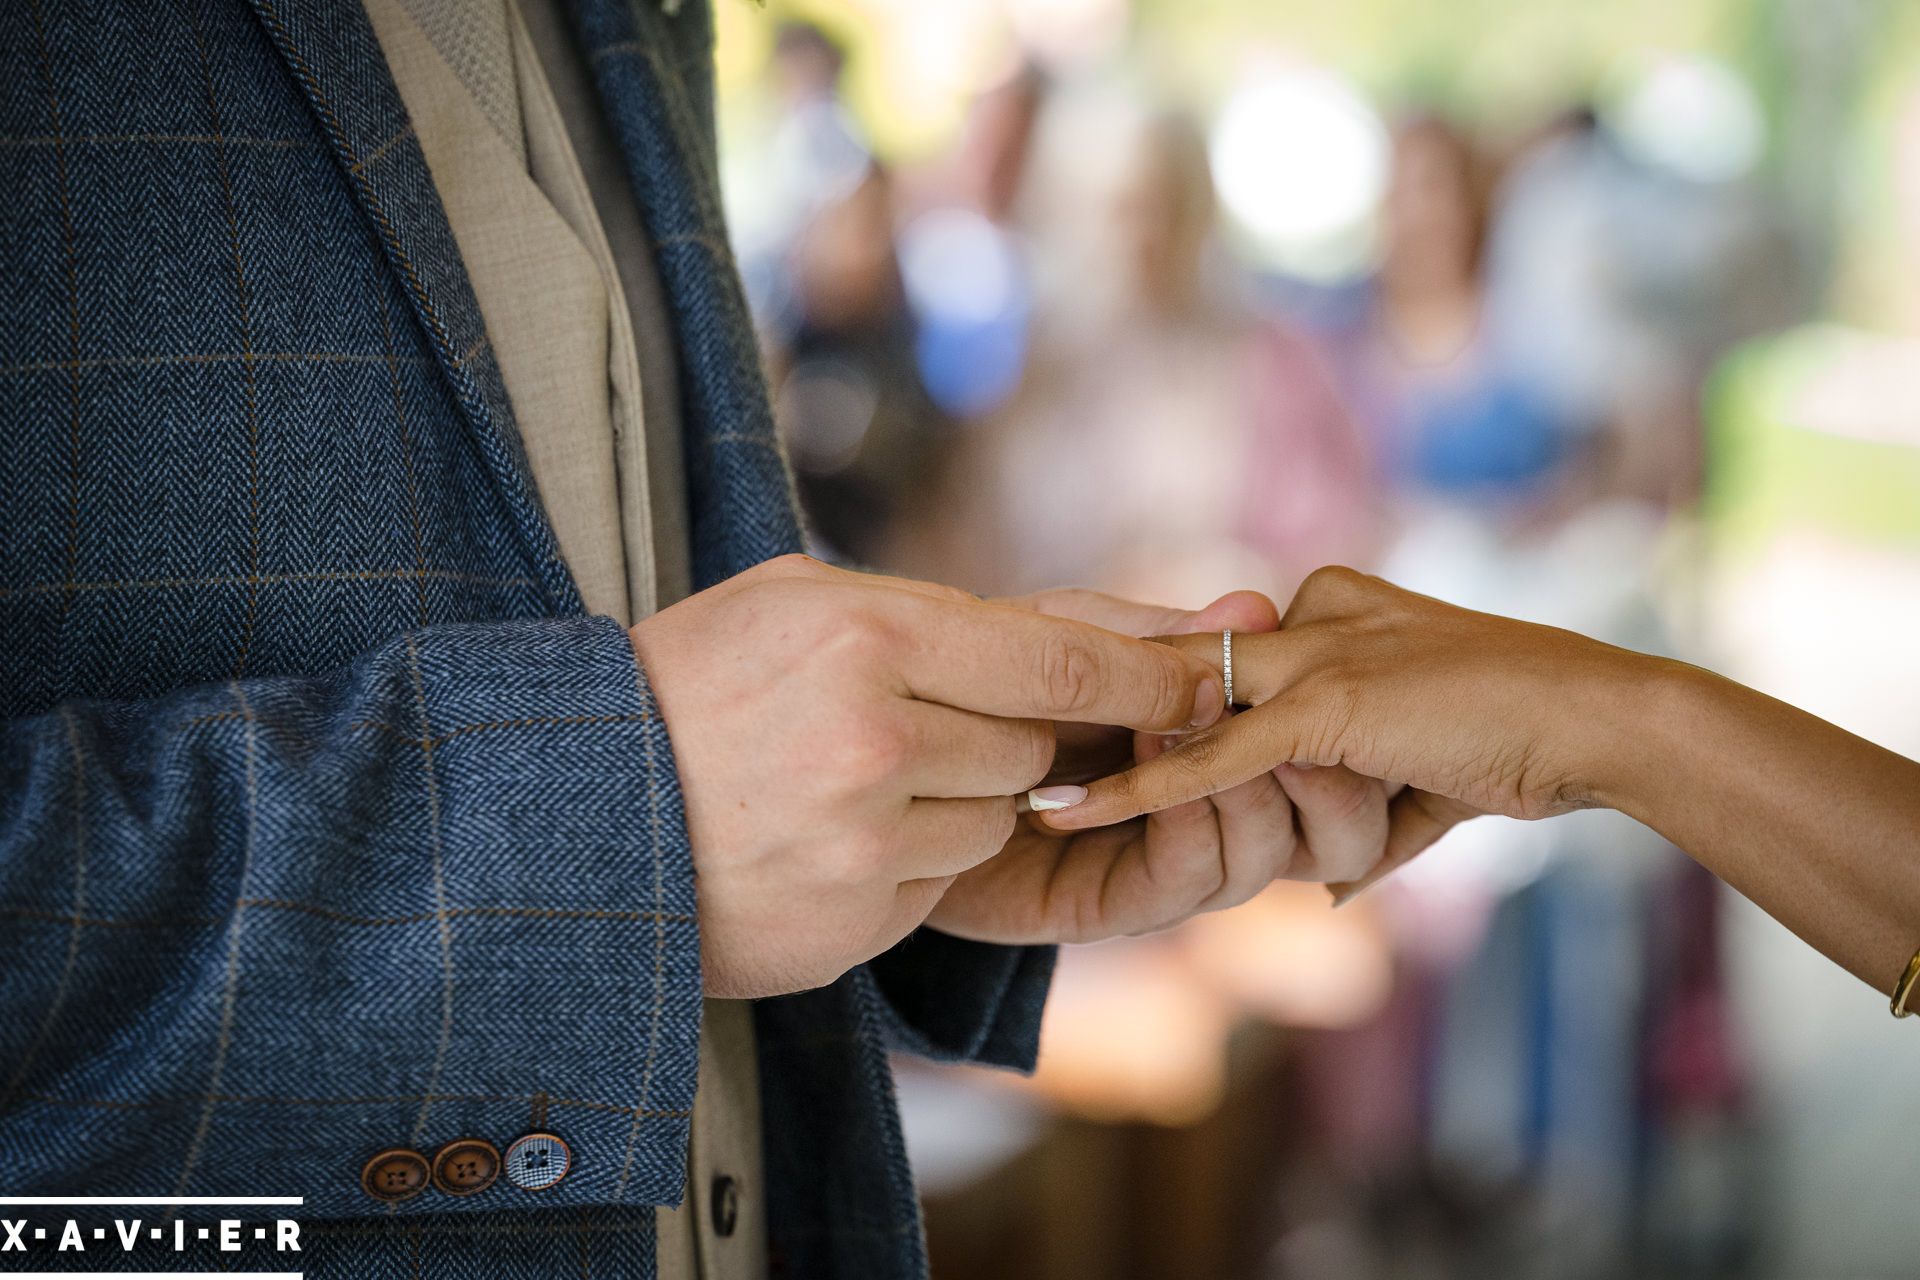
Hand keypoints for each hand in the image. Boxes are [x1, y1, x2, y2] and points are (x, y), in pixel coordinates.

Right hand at [628, 555, 1224, 995]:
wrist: (574, 810)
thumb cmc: (690, 682)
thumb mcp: (797, 600)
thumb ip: (947, 611)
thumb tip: (1101, 631)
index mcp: (864, 632)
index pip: (1061, 660)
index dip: (1148, 673)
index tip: (1208, 676)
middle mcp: (874, 737)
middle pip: (1035, 744)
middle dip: (1011, 736)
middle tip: (930, 723)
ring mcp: (862, 840)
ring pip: (994, 819)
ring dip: (955, 802)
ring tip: (846, 782)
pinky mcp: (852, 920)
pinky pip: (939, 884)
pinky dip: (907, 862)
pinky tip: (825, 838)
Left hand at [925, 585, 1393, 944]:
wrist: (894, 760)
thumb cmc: (987, 683)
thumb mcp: (1073, 636)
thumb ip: (1162, 636)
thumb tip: (1259, 606)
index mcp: (1227, 740)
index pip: (1329, 746)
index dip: (1339, 718)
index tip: (1308, 662)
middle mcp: (1217, 811)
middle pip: (1333, 823)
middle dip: (1326, 774)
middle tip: (1288, 722)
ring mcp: (1174, 862)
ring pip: (1270, 855)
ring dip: (1250, 792)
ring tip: (1194, 730)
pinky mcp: (1122, 904)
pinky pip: (1192, 875)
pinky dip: (1188, 821)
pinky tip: (1154, 773)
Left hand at [1034, 566, 1639, 900]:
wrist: (1599, 725)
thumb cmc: (1525, 742)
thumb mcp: (1421, 776)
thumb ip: (1364, 813)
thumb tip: (1327, 885)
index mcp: (1328, 609)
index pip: (1217, 659)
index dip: (1150, 705)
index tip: (1074, 739)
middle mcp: (1308, 616)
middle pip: (1182, 672)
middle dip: (1100, 716)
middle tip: (1012, 755)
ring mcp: (1313, 657)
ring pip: (1183, 708)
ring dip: (1103, 752)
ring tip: (1020, 792)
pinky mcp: (1321, 709)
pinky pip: (1207, 758)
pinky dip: (1134, 790)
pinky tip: (1062, 815)